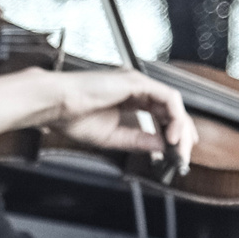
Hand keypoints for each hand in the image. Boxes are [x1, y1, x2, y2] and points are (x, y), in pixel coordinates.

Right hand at [36, 68, 199, 169]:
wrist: (56, 104)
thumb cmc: (72, 116)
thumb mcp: (113, 136)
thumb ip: (138, 140)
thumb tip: (162, 147)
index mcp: (127, 99)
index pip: (160, 114)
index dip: (172, 132)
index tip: (177, 152)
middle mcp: (135, 88)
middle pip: (170, 109)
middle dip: (181, 134)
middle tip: (182, 155)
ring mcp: (137, 83)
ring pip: (173, 103)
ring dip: (181, 127)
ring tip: (179, 148)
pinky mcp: (137, 81)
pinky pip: (168, 97)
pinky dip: (175, 117)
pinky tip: (171, 135)